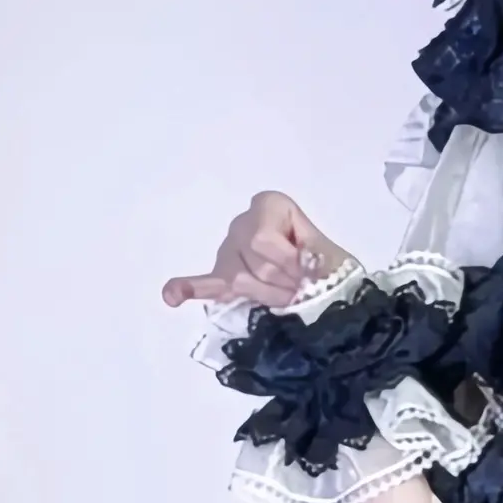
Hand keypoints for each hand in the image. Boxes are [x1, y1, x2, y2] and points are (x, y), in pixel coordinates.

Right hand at [161, 189, 346, 308]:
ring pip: (237, 281)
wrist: (324, 282)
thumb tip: (303, 262)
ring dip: (265, 295)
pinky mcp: (223, 276)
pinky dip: (187, 288)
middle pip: (252, 264)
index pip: (262, 239)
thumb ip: (315, 256)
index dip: (287, 264)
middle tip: (301, 289)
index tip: (308, 273)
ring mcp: (229, 251)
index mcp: (269, 206)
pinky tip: (171, 296)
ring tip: (285, 296)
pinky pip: (204, 283)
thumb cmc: (327, 264)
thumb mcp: (331, 253)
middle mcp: (243, 222)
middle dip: (282, 284)